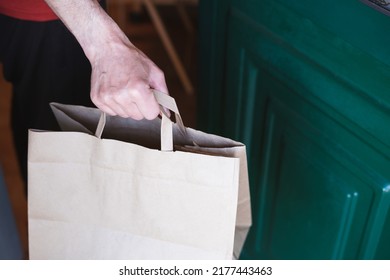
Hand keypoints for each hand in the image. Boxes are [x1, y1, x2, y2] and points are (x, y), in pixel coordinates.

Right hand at [44, 0, 167, 119]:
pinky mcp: (98, 100)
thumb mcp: (155, 73)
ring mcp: (107, 98)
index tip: (149, 96)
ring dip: (128, 106)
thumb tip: (167, 113)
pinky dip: (116, 105)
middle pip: (138, 117)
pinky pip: (112, 113)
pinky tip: (116, 90)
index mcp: (137, 89)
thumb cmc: (132, 59)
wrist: (108, 49)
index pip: (151, 115)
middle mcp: (121, 95)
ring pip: (125, 116)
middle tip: (136, 90)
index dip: (152, 106)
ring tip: (125, 89)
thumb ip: (163, 95)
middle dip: (140, 106)